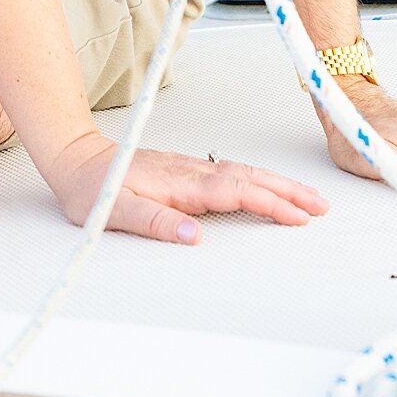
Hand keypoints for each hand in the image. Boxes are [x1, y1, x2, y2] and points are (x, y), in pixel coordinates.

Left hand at [47, 129, 328, 244]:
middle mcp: (190, 172)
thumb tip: (194, 236)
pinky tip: (265, 187)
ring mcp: (189, 169)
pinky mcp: (185, 172)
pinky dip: (256, 180)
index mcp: (180, 183)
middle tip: (320, 206)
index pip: (235, 191)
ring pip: (242, 172)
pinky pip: (231, 174)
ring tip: (306, 197)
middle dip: (287, 190)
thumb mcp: (115, 213)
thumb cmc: (92, 189)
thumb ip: (155, 222)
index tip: (298, 217)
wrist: (76, 160)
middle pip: (248, 177)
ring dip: (276, 183)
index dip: (269, 203)